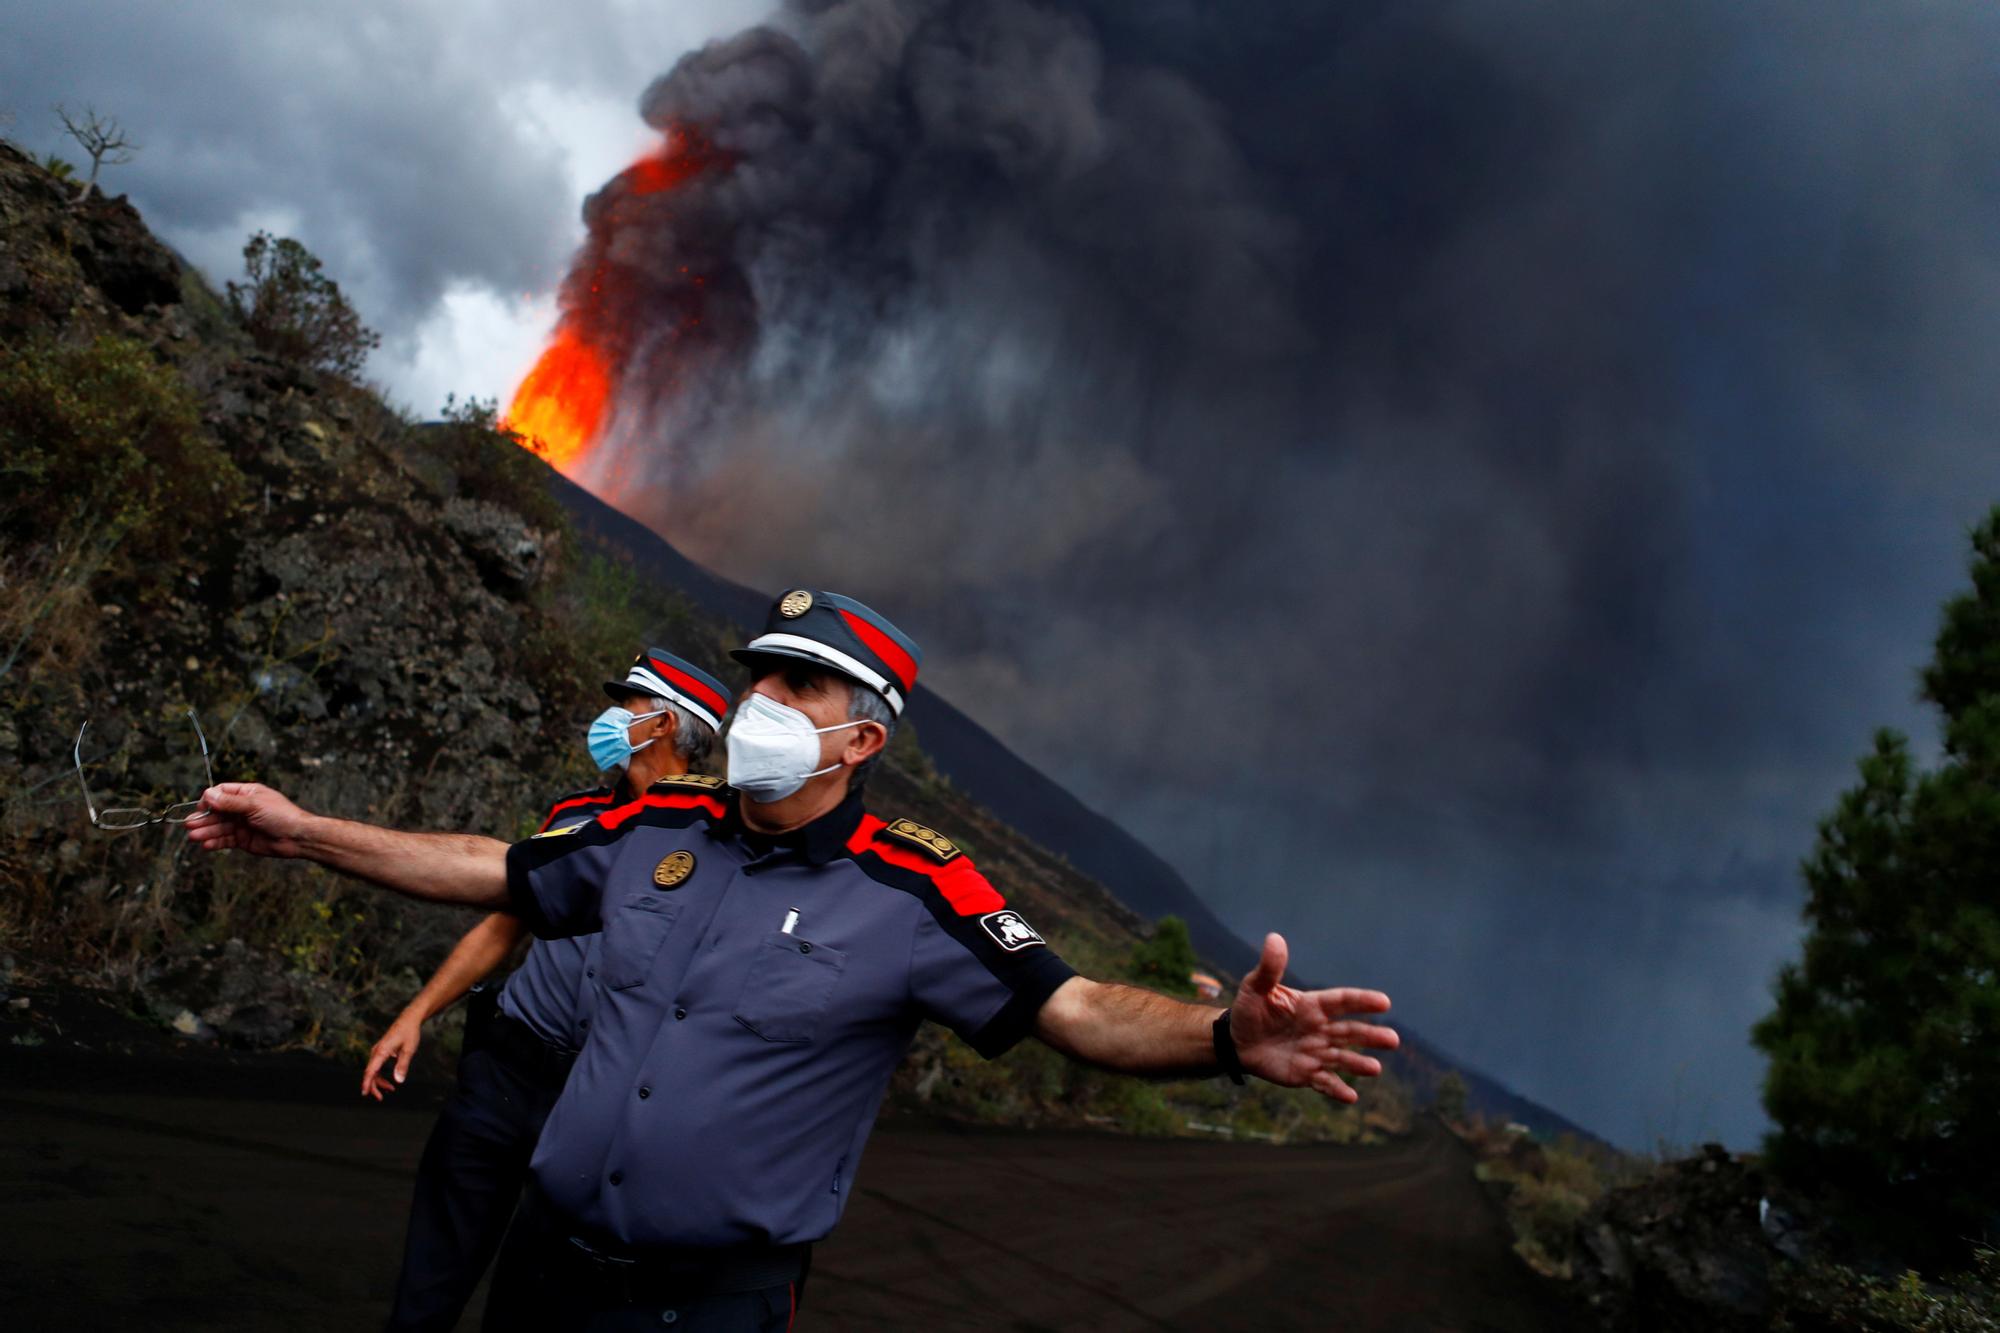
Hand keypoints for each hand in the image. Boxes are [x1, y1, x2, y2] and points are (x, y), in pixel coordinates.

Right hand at [183, 782, 313, 857]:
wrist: (297, 837)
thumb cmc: (281, 816)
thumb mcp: (254, 805)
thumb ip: (230, 803)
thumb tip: (208, 795)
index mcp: (247, 794)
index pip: (221, 793)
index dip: (209, 799)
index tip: (202, 807)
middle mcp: (242, 808)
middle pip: (216, 812)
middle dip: (203, 818)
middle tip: (189, 825)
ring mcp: (241, 824)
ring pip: (218, 827)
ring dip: (206, 831)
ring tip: (193, 837)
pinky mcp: (243, 839)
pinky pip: (225, 840)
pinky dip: (215, 842)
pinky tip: (206, 845)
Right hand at [362, 1012, 422, 1100]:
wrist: (409, 1019)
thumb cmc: (409, 1033)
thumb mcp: (409, 1050)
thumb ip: (403, 1066)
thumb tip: (398, 1081)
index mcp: (381, 1051)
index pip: (370, 1071)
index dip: (367, 1083)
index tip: (365, 1093)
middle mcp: (376, 1051)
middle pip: (370, 1073)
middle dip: (374, 1086)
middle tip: (381, 1098)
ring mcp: (378, 1051)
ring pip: (373, 1070)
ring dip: (380, 1081)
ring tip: (390, 1089)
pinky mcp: (381, 1051)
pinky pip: (377, 1066)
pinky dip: (381, 1074)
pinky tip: (389, 1080)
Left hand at [1231, 932, 1398, 1102]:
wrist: (1237, 1041)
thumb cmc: (1250, 1010)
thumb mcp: (1255, 988)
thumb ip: (1270, 968)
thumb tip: (1274, 938)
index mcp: (1313, 1006)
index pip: (1342, 1001)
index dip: (1362, 1001)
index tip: (1384, 1002)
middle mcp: (1320, 1029)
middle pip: (1350, 1032)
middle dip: (1371, 1036)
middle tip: (1393, 1040)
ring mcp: (1316, 1052)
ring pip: (1342, 1058)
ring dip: (1359, 1064)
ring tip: (1375, 1069)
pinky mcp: (1306, 1073)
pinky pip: (1325, 1082)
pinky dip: (1337, 1090)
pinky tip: (1351, 1097)